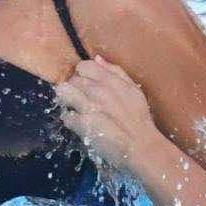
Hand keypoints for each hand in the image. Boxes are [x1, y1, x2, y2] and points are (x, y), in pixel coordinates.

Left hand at [53, 56, 159, 172]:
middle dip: (75, 89)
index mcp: (112, 80)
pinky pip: (66, 116)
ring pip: (63, 93)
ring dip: (67, 101)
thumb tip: (97, 59)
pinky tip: (80, 124)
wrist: (141, 147)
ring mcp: (89, 107)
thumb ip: (116, 72)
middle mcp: (99, 90)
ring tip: (76, 109)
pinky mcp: (82, 125)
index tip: (87, 84)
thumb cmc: (139, 119)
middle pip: (72, 80)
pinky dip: (71, 120)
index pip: (84, 66)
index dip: (83, 75)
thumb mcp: (134, 90)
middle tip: (82, 100)